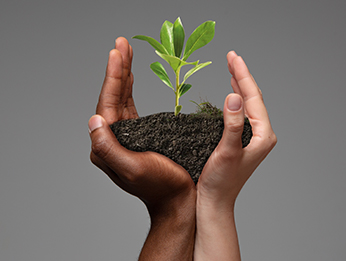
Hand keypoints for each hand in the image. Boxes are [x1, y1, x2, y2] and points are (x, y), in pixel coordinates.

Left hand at [88, 37, 195, 259]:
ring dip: (123, 75)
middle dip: (117, 69)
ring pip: (121, 98)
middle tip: (121, 44)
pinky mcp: (137, 133)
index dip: (113, 77)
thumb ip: (108, 147)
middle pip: (112, 97)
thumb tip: (93, 120)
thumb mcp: (132, 169)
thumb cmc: (160, 185)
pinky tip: (130, 77)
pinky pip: (130, 106)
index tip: (118, 53)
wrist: (177, 198)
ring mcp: (124, 135)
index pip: (107, 104)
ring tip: (125, 52)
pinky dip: (129, 89)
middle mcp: (111, 138)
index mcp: (106, 145)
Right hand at [194, 51, 276, 260]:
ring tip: (232, 68)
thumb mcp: (227, 152)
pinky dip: (235, 99)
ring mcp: (251, 137)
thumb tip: (233, 96)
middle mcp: (260, 134)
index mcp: (262, 135)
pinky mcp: (240, 139)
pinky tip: (231, 93)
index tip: (233, 57)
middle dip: (242, 76)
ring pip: (247, 104)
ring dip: (239, 85)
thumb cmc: (220, 181)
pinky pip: (240, 113)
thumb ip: (232, 124)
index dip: (242, 75)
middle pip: (252, 98)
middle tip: (231, 56)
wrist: (213, 201)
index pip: (253, 98)